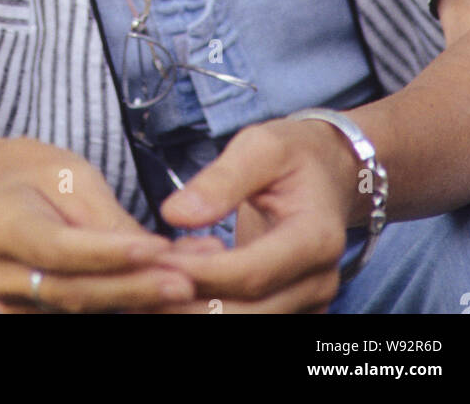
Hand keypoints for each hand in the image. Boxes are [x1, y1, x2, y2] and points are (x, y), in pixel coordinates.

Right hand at [0, 137, 200, 312]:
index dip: (108, 254)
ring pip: (83, 312)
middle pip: (73, 292)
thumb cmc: (43, 180)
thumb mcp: (73, 177)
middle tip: (186, 281)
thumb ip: (107, 220)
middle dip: (134, 288)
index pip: (58, 248)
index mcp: (1, 224)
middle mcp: (0, 274)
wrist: (3, 200)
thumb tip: (159, 256)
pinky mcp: (33, 321)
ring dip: (139, 301)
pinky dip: (127, 308)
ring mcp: (13, 305)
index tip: (159, 248)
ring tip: (188, 284)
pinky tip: (163, 294)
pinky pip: (83, 319)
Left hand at [135, 119, 358, 313]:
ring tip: (157, 269)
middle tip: (140, 274)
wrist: (328, 171)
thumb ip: (220, 180)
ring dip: (193, 304)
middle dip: (188, 299)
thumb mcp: (259, 146)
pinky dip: (207, 305)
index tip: (154, 256)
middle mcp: (318, 280)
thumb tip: (174, 214)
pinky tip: (181, 274)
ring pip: (245, 322)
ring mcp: (309, 301)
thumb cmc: (291, 154)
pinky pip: (247, 317)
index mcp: (316, 237)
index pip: (251, 273)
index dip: (199, 272)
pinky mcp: (292, 308)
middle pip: (246, 312)